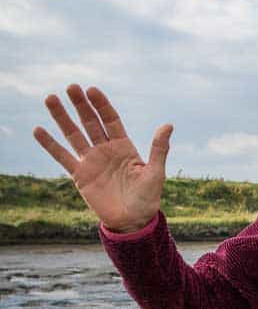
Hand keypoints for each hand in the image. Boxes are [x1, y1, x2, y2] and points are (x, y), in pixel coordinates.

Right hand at [33, 85, 172, 232]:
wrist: (132, 222)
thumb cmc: (147, 198)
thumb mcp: (155, 172)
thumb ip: (158, 149)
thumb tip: (168, 124)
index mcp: (124, 146)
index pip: (110, 119)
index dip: (101, 105)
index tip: (92, 90)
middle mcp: (105, 149)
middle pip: (90, 122)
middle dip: (81, 105)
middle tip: (71, 87)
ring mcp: (91, 161)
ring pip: (74, 134)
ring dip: (62, 117)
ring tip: (50, 98)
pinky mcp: (80, 175)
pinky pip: (62, 156)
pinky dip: (50, 144)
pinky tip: (38, 129)